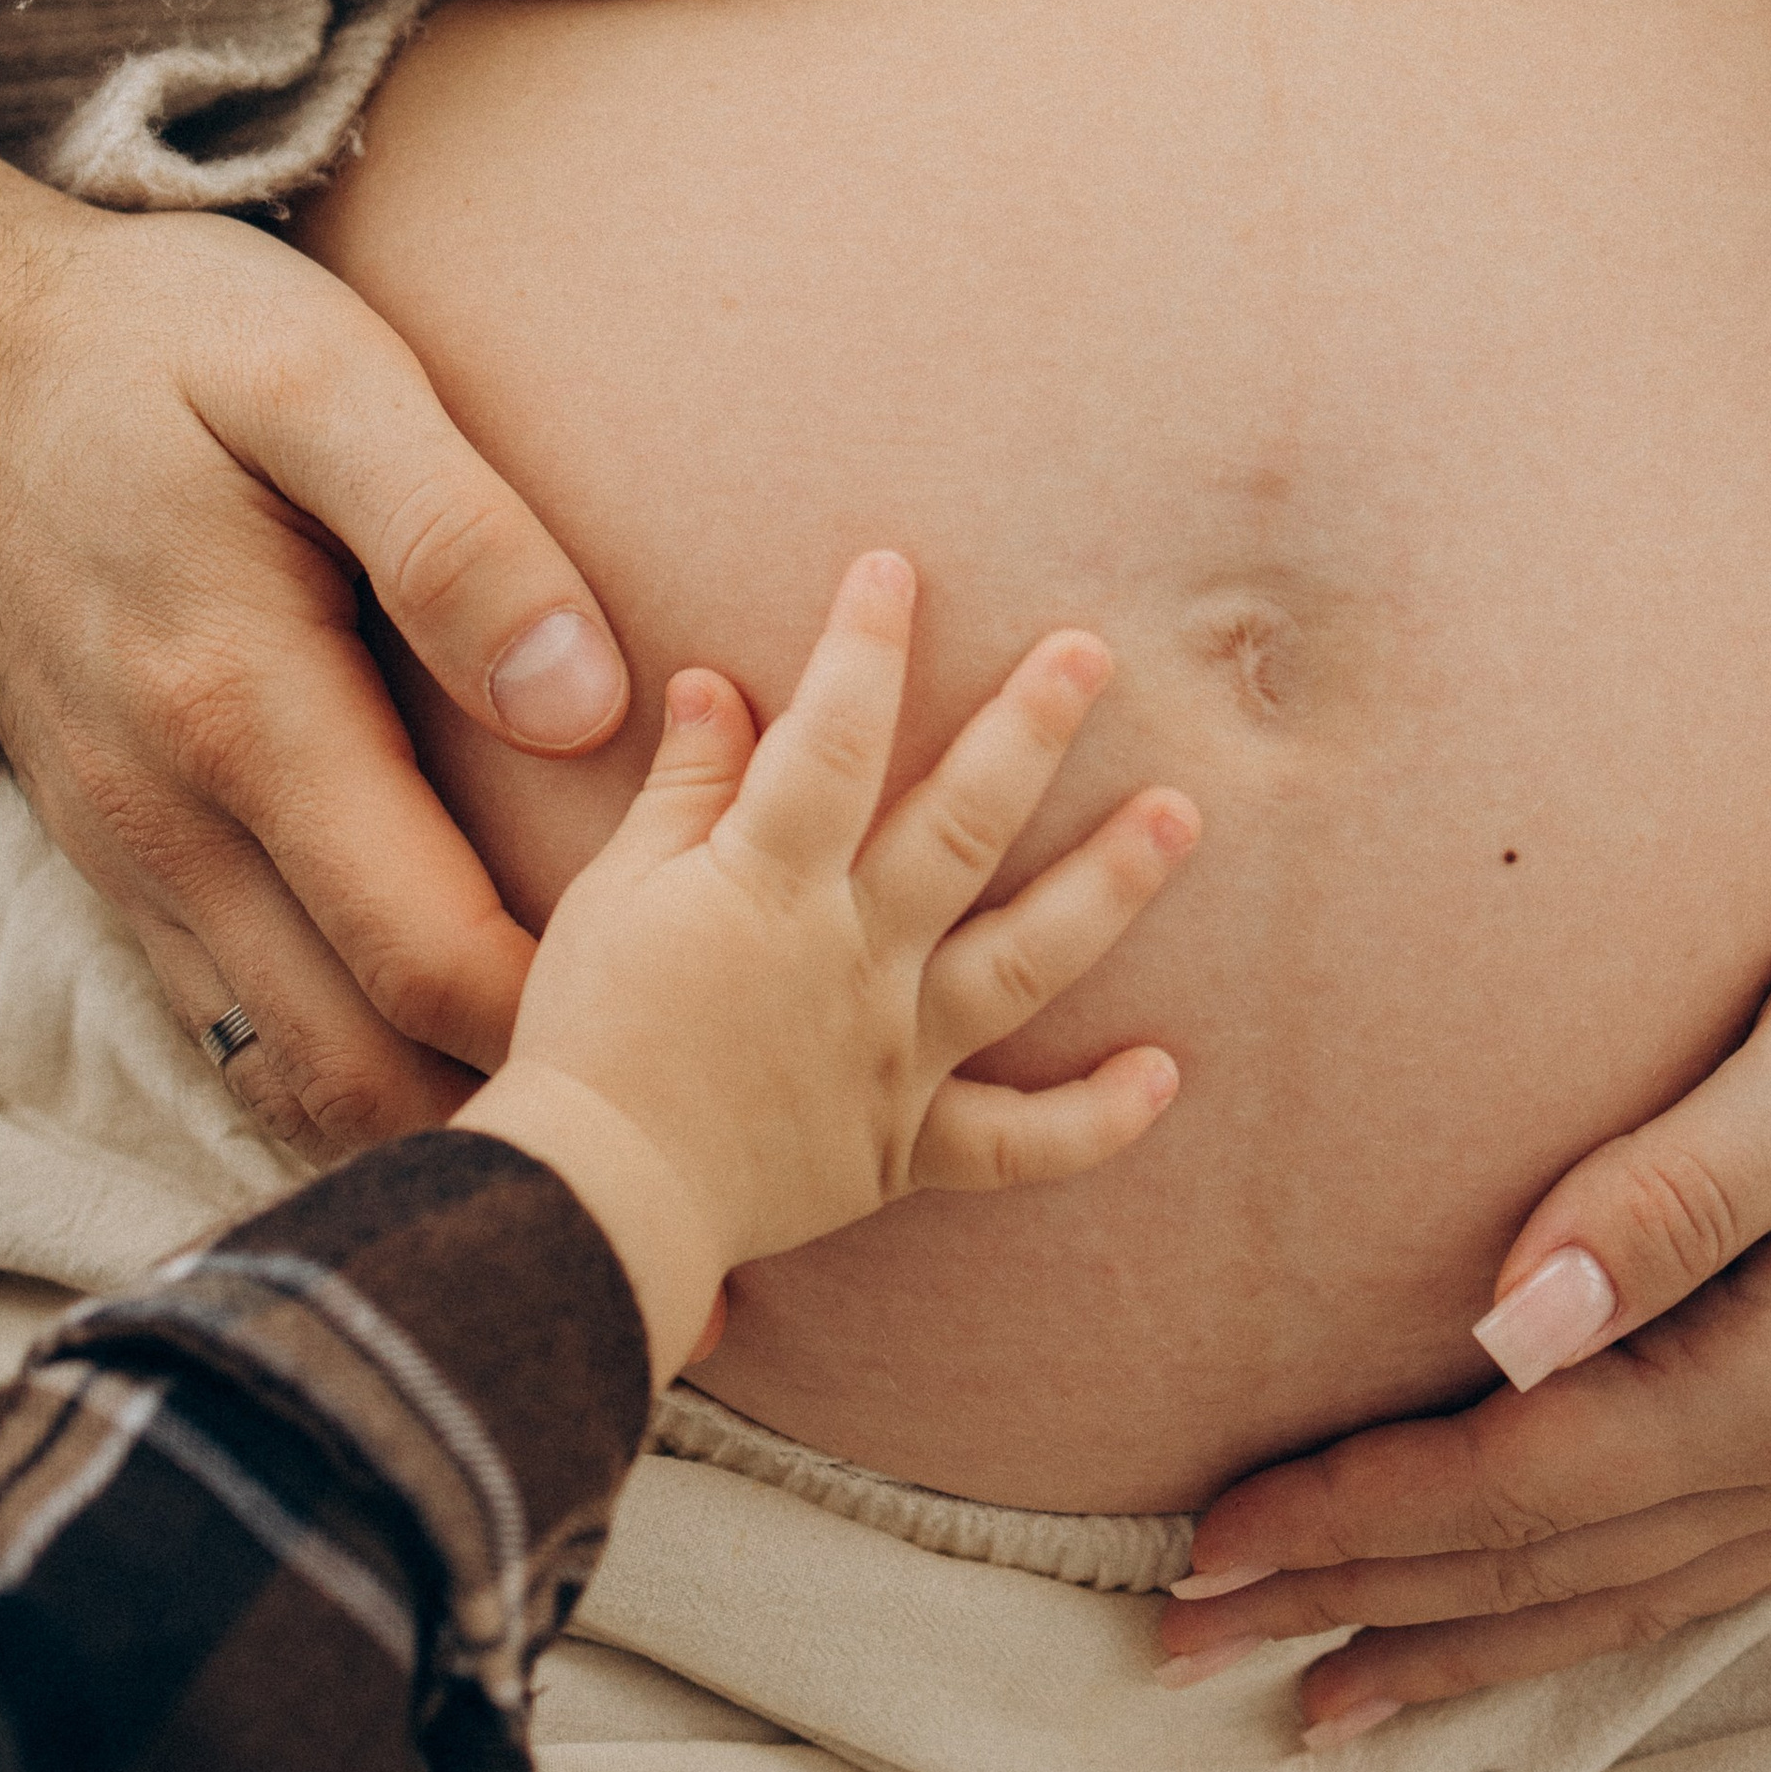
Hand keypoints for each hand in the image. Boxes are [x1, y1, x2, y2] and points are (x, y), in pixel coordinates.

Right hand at [0, 149, 635, 1154]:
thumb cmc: (154, 347)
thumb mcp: (320, 376)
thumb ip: (457, 535)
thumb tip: (586, 701)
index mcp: (242, 717)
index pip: (429, 957)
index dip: (572, 1036)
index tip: (712, 1067)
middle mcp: (170, 824)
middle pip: (357, 1060)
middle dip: (512, 1127)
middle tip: (672, 1170)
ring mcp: (131, 855)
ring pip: (287, 1062)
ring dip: (431, 1117)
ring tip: (584, 1153)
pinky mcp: (119, 852)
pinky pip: (236, 1015)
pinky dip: (346, 1066)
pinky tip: (453, 1067)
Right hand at [458, 549, 1192, 1377]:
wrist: (592, 1204)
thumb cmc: (591, 1035)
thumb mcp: (619, 891)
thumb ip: (684, 789)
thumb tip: (717, 683)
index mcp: (769, 887)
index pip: (829, 739)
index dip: (863, 647)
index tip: (894, 567)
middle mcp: (851, 959)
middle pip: (959, 829)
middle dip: (1028, 733)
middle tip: (1093, 653)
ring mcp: (891, 1053)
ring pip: (1019, 961)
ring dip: (1107, 888)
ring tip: (1178, 816)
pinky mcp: (904, 1145)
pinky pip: (1013, 1142)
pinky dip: (1094, 1117)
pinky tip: (1164, 1072)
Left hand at [1158, 640, 1770, 1739]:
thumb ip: (1673, 1193)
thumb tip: (1508, 1321)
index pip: (1522, 1481)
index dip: (1355, 1518)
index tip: (1204, 1546)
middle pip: (1548, 1566)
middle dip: (1358, 1610)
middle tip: (1185, 1648)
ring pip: (1614, 1592)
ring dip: (1454, 1641)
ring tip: (1320, 1694)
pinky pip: (1682, 1562)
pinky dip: (1569, 1607)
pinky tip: (1514, 1618)